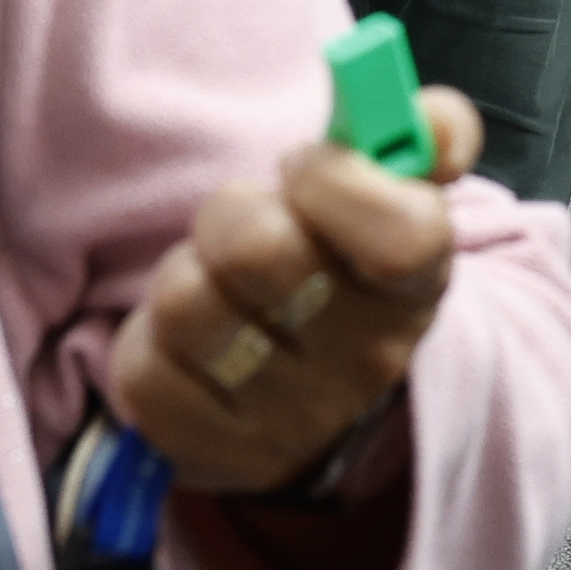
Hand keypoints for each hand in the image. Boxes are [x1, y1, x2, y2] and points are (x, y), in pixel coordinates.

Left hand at [101, 86, 485, 493]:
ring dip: (183, 272)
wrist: (317, 392)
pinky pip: (143, 369)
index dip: (334, 181)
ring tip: (214, 282)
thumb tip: (422, 116)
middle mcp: (363, 363)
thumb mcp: (400, 196)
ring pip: (187, 303)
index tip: (303, 164)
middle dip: (233, 209)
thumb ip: (427, 132)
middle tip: (245, 216)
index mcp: (416, 288)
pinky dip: (149, 338)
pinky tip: (187, 342)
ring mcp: (286, 418)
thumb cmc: (346, 263)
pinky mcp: (210, 453)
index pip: (398, 236)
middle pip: (258, 250)